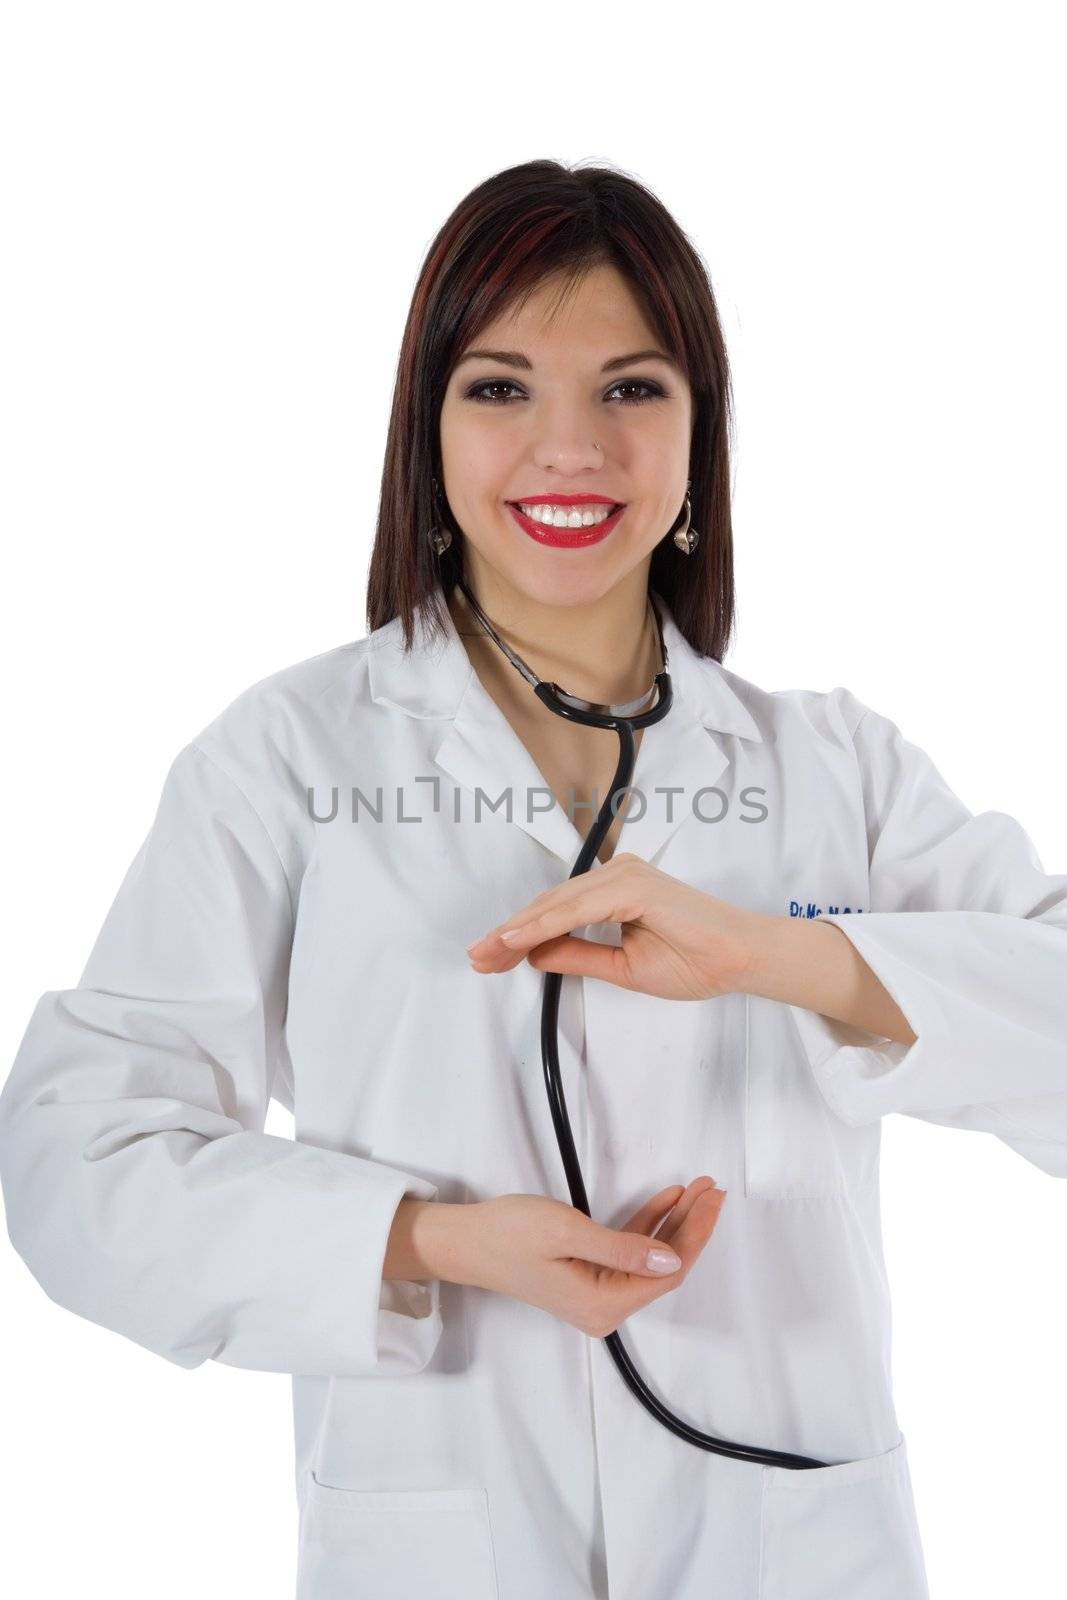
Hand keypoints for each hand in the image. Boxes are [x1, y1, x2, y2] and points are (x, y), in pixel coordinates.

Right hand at [455, 1179, 726, 1338]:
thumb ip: (623, 1249)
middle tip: (711, 1187)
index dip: (695, 1234)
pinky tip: (665, 1201)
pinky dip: (647, 1227)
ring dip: (672, 1223)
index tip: (712, 1199)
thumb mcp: (568, 1232)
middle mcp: (603, 1309)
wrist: (467, 1241)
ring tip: (695, 1189)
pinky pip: (628, 1256)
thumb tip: (670, 1260)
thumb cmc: (509, 1234)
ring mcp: (596, 1296)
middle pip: (662, 1267)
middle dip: (690, 1225)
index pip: (666, 1272)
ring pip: (649, 1258)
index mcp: (602, 1304)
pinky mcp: (588, 1280)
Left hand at [465, 852, 756, 1000]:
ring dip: (518, 930)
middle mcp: (616, 875)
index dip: (518, 937)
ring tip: (488, 953)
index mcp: (615, 890)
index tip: (488, 959)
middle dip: (509, 934)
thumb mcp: (622, 967)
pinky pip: (578, 907)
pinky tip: (518, 940)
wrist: (740, 959)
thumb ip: (578, 956)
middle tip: (476, 958)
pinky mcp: (633, 885)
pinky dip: (545, 924)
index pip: (555, 914)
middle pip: (548, 906)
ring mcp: (624, 876)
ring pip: (556, 904)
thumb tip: (534, 954)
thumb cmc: (695, 960)